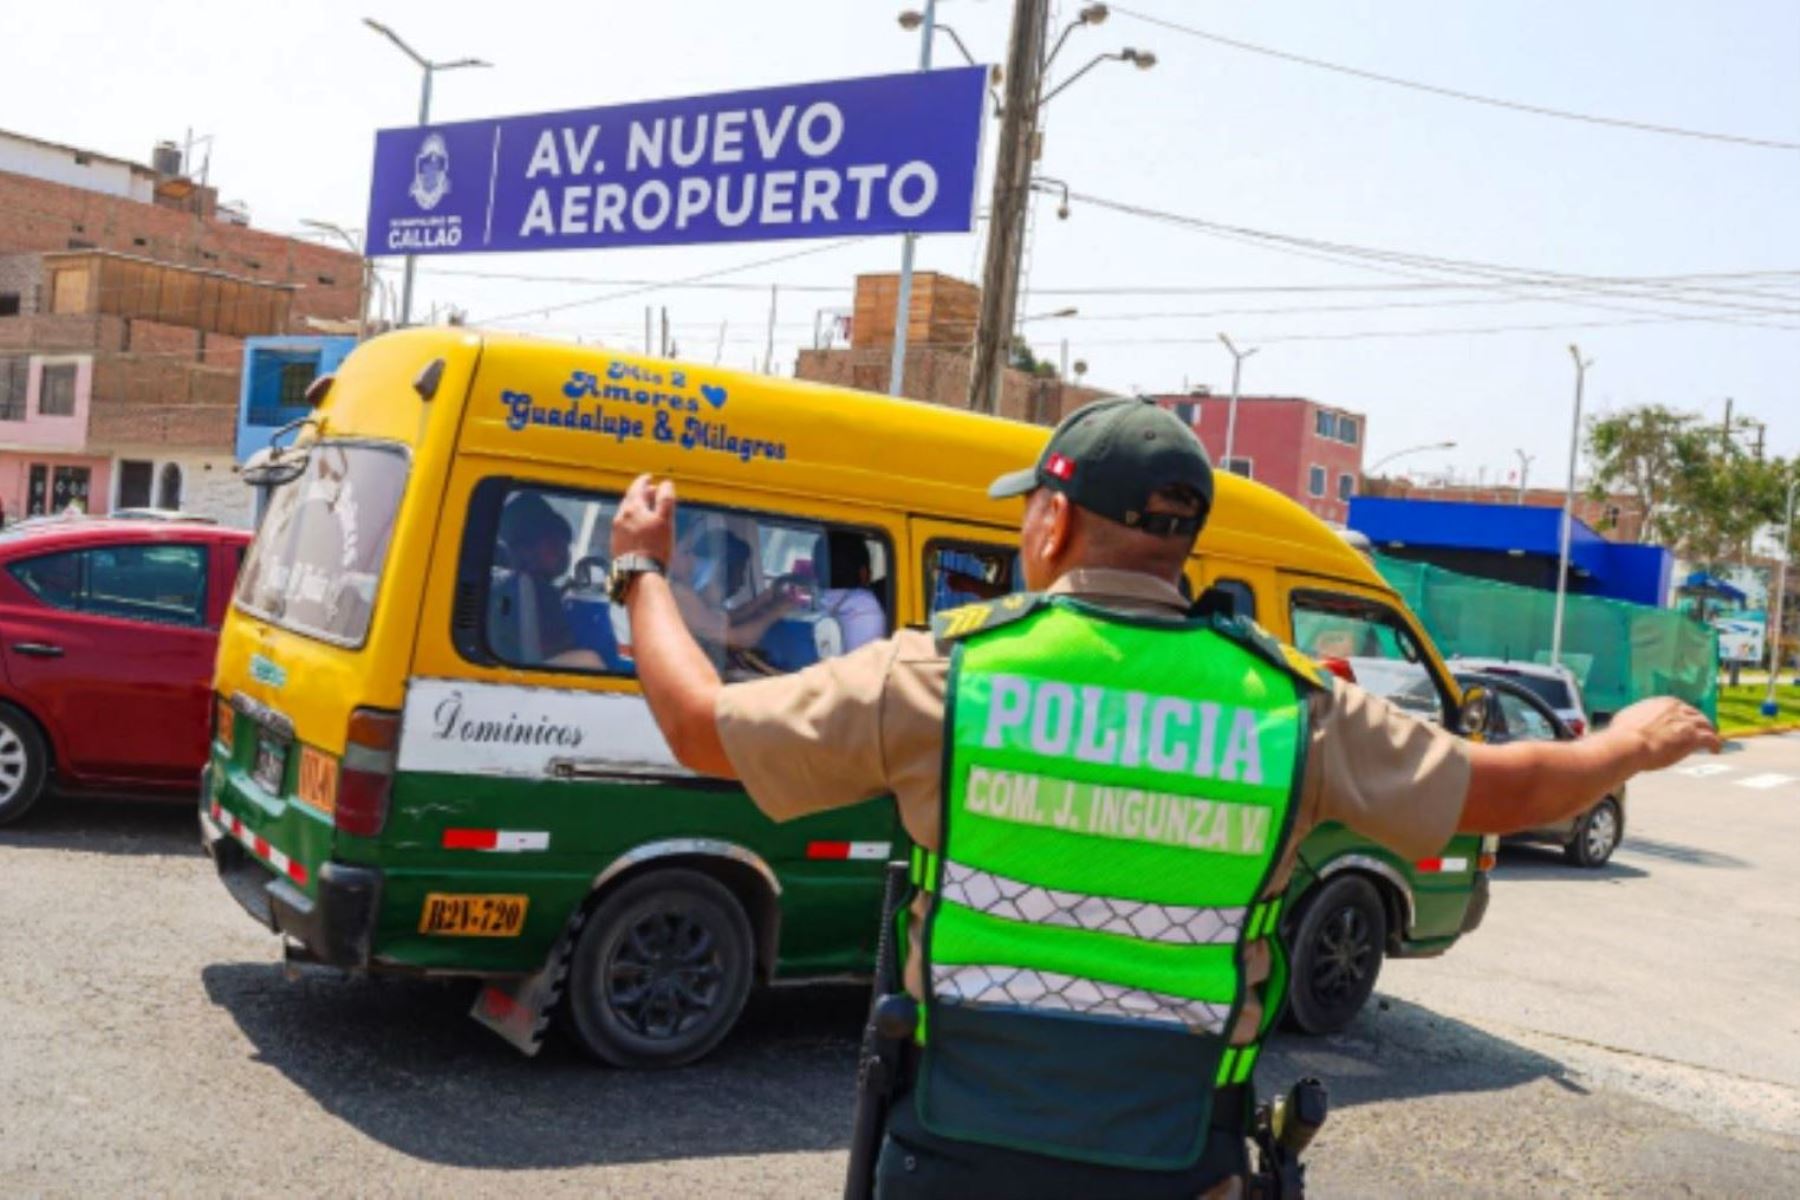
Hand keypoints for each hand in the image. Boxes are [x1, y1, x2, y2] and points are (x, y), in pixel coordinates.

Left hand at [613, 474, 676, 565]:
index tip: (649, 477)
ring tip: (645, 508)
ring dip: (635, 507)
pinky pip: (623, 525)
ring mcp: (616, 531)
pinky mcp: (616, 543)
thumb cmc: (654, 547)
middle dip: (640, 493)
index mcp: (633, 508)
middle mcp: (621, 517)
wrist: (638, 573)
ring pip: (625, 512)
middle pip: (629, 499)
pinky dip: (631, 520)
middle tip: (650, 491)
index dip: (644, 481)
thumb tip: (666, 483)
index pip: (637, 488)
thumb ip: (666, 500)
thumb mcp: (665, 521)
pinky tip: (637, 526)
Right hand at [1604, 696, 1723, 770]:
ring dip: (1710, 732)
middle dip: (1699, 722)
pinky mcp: (1694, 737)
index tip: (1683, 722)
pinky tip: (1715, 750)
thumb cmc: (1622, 733)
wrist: (1628, 743)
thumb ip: (1638, 717)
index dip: (1683, 715)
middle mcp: (1678, 709)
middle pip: (1696, 714)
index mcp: (1663, 702)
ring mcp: (1687, 722)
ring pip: (1707, 725)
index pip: (1680, 706)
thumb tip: (1631, 721)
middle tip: (1700, 731)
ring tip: (1711, 741)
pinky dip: (1715, 744)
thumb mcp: (1628, 716)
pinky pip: (1711, 739)